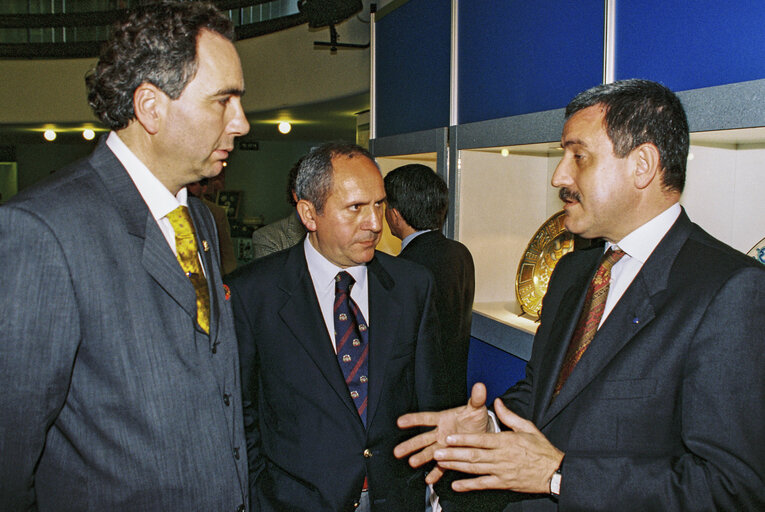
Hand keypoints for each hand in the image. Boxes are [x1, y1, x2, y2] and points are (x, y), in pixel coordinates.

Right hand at [395, 383, 489, 483]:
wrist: (484, 433)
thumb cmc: (477, 419)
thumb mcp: (476, 408)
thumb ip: (477, 399)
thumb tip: (480, 386)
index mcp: (443, 419)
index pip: (426, 419)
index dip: (413, 420)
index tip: (400, 422)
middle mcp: (441, 433)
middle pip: (423, 439)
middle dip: (410, 445)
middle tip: (398, 451)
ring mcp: (444, 446)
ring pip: (429, 452)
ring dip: (420, 458)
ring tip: (412, 463)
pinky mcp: (451, 457)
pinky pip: (442, 466)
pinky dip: (436, 473)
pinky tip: (430, 480)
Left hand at [432, 398, 563, 493]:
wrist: (555, 472)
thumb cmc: (542, 449)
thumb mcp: (527, 427)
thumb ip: (509, 415)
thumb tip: (497, 402)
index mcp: (506, 441)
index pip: (480, 439)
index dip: (463, 439)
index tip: (448, 437)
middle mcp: (501, 456)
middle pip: (473, 455)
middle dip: (453, 453)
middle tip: (437, 452)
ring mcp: (501, 471)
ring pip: (475, 469)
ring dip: (456, 466)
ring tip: (441, 464)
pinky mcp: (504, 483)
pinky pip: (483, 485)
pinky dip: (469, 485)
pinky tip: (456, 485)